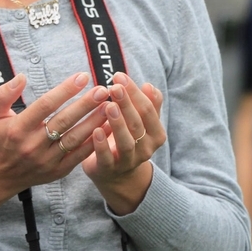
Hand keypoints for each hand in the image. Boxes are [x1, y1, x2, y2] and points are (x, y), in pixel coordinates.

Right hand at [0, 73, 111, 195]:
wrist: (0, 175)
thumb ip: (3, 94)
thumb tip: (22, 77)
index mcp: (18, 129)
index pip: (45, 105)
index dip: (65, 90)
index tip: (82, 77)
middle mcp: (33, 145)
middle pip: (64, 121)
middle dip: (86, 104)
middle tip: (103, 90)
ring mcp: (47, 160)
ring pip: (75, 139)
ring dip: (94, 122)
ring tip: (110, 106)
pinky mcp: (58, 171)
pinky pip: (79, 155)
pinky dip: (95, 141)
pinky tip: (107, 128)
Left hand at [81, 72, 164, 214]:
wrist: (116, 174)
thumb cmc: (127, 138)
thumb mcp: (140, 122)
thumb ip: (147, 105)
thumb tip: (150, 86)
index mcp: (155, 134)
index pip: (148, 110)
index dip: (135, 93)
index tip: (119, 76)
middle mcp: (146, 149)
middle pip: (137, 124)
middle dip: (127, 104)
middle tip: (114, 86)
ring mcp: (128, 161)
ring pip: (126, 142)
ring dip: (118, 124)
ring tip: (108, 106)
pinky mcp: (109, 169)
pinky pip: (107, 158)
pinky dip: (102, 145)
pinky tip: (96, 130)